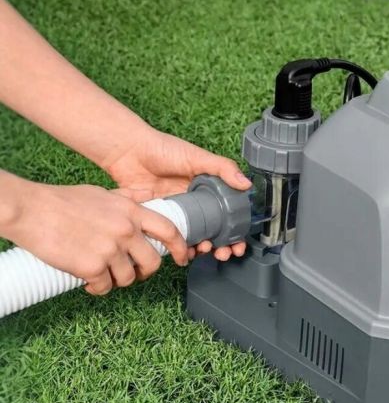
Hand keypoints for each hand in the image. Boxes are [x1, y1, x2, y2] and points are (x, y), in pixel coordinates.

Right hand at [6, 181, 189, 294]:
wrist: (32, 210)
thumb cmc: (62, 201)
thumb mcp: (102, 194)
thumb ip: (125, 201)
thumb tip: (142, 199)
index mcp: (130, 211)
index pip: (169, 230)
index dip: (180, 247)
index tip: (181, 258)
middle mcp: (125, 230)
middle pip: (152, 262)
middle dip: (144, 272)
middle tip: (133, 272)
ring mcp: (110, 249)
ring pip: (128, 278)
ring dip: (117, 280)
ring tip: (102, 274)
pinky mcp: (92, 267)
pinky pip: (104, 287)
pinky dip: (97, 288)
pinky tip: (88, 281)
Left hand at [104, 128, 251, 260]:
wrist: (128, 152)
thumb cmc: (162, 149)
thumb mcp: (196, 156)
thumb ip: (222, 168)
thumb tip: (246, 184)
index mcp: (206, 191)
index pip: (226, 216)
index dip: (235, 232)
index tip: (239, 244)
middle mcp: (193, 205)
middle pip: (213, 232)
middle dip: (221, 247)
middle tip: (224, 253)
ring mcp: (176, 214)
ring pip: (194, 239)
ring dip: (202, 249)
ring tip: (204, 250)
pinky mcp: (158, 220)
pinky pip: (171, 239)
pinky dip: (178, 248)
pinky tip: (184, 251)